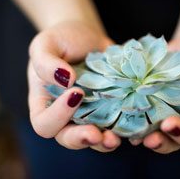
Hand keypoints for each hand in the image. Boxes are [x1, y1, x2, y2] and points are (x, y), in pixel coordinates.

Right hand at [28, 21, 120, 151]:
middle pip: (69, 138)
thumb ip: (45, 62)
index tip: (76, 93)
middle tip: (96, 134)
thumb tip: (65, 80)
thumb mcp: (45, 45)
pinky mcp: (110, 109)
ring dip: (105, 142)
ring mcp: (89, 114)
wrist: (85, 36)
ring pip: (94, 138)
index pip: (44, 123)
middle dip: (82, 139)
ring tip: (115, 138)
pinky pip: (116, 125)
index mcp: (45, 105)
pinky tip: (135, 127)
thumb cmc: (61, 40)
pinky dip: (125, 129)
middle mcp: (66, 116)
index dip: (57, 116)